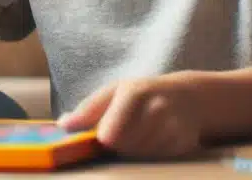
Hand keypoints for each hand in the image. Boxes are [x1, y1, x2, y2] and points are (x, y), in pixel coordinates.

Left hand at [59, 75, 202, 158]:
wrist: (188, 97)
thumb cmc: (143, 94)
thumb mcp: (114, 92)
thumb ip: (89, 109)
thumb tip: (63, 125)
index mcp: (132, 93)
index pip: (109, 134)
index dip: (103, 139)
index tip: (103, 136)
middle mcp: (155, 109)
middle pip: (122, 147)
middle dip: (118, 145)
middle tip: (123, 131)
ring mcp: (171, 127)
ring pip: (139, 156)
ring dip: (134, 151)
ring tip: (139, 134)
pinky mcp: (182, 144)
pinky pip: (157, 160)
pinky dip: (151, 155)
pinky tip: (154, 140)